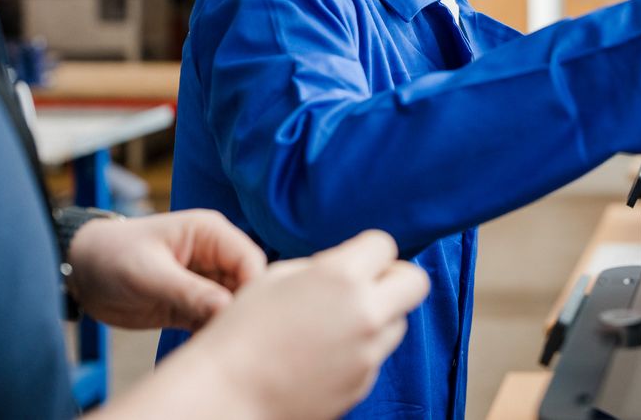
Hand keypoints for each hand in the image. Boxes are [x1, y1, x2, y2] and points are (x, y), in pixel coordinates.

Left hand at [67, 209, 266, 330]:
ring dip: (226, 324)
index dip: (253, 287)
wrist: (79, 272)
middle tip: (229, 336)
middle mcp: (215, 257)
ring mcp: (205, 282)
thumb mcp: (149, 274)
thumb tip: (228, 308)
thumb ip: (190, 291)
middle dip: (241, 310)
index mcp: (211, 234)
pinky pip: (212, 321)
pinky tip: (202, 346)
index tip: (244, 316)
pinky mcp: (193, 305)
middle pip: (247, 284)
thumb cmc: (112, 256)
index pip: (249, 260)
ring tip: (213, 343)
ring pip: (233, 305)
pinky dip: (210, 334)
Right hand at [177, 230, 428, 419]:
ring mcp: (368, 353)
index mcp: (341, 277)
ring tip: (336, 325)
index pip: (385, 245)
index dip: (368, 251)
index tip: (355, 261)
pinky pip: (376, 356)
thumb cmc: (239, 334)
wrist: (225, 396)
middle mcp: (364, 313)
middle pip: (415, 282)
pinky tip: (324, 356)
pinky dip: (360, 351)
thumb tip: (349, 267)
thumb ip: (323, 267)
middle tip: (368, 286)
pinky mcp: (363, 384)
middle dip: (396, 279)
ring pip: (398, 323)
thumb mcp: (275, 277)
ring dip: (379, 317)